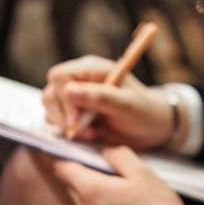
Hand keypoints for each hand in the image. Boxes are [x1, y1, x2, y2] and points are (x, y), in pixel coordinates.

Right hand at [43, 55, 176, 147]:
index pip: (60, 76)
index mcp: (92, 69)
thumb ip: (99, 96)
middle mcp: (80, 80)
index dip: (63, 99)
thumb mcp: (126, 105)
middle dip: (61, 115)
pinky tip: (89, 135)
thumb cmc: (144, 112)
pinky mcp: (74, 114)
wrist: (153, 128)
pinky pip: (57, 121)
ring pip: (50, 108)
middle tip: (81, 131)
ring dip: (64, 125)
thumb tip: (68, 90)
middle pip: (50, 93)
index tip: (75, 121)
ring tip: (90, 133)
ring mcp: (75, 97)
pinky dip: (67, 131)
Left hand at [48, 146, 203, 204]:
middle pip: (70, 182)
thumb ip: (117, 155)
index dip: (57, 153)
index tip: (58, 144)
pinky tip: (122, 200)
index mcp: (91, 191)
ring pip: (81, 197)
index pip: (60, 167)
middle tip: (103, 160)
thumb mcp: (142, 171)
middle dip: (81, 168)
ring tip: (119, 183)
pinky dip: (99, 202)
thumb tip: (103, 152)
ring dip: (92, 186)